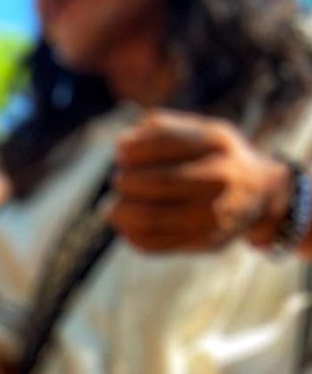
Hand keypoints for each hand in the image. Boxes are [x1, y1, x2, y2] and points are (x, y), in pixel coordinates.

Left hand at [110, 109, 291, 252]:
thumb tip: (122, 144)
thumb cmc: (216, 159)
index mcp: (216, 144)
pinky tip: (126, 227)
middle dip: (126, 181)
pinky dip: (130, 235)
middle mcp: (218, 178)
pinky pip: (152, 243)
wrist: (259, 196)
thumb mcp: (202, 132)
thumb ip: (163, 130)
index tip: (122, 153)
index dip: (131, 149)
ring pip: (149, 218)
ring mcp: (210, 214)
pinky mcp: (201, 241)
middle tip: (120, 180)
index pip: (161, 143)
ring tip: (113, 209)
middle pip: (154, 182)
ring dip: (120, 212)